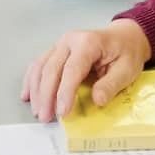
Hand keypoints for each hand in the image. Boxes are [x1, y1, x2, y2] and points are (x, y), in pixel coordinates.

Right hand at [20, 21, 150, 122]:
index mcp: (88, 42)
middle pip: (51, 69)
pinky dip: (31, 81)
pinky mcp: (55, 51)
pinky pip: (38, 65)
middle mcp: (69, 40)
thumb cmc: (126, 52)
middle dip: (46, 95)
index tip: (62, 112)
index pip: (72, 69)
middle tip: (45, 117)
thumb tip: (97, 101)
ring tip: (38, 112)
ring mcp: (59, 44)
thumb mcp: (127, 69)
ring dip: (36, 91)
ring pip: (40, 67)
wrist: (124, 36)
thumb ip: (111, 84)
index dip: (65, 92)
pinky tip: (27, 95)